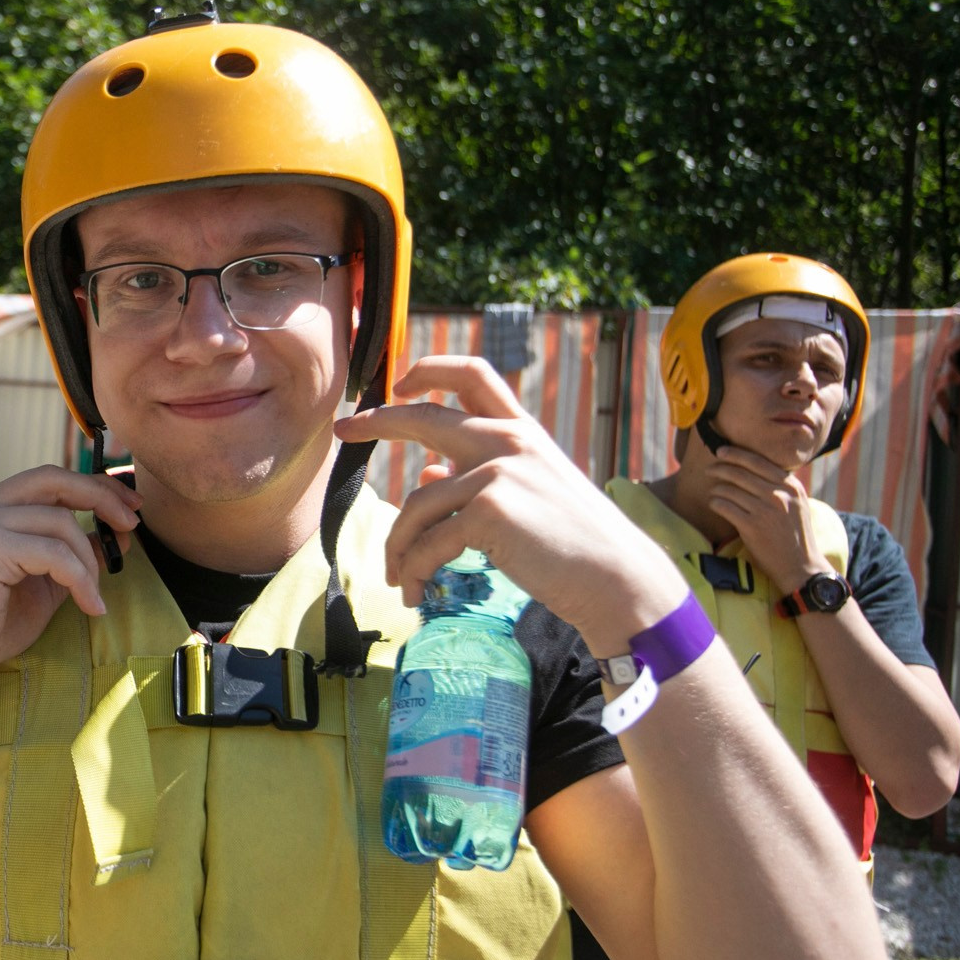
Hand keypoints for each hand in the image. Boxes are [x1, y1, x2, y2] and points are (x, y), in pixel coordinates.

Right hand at [0, 466, 142, 716]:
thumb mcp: (40, 586)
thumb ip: (71, 557)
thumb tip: (116, 535)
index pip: (47, 479)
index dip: (91, 486)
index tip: (126, 505)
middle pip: (54, 480)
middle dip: (101, 497)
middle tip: (132, 524)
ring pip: (60, 523)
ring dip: (89, 562)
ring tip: (94, 597)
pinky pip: (55, 555)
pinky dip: (82, 581)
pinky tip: (90, 608)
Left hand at [333, 356, 685, 655]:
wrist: (616, 578)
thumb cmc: (574, 542)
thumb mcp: (530, 493)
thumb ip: (479, 475)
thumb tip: (427, 470)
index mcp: (521, 430)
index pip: (473, 372)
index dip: (430, 369)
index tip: (398, 380)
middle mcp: (507, 441)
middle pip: (424, 416)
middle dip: (377, 420)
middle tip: (344, 431)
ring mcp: (497, 473)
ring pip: (415, 501)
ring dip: (397, 544)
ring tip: (397, 577)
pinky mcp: (488, 512)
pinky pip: (427, 540)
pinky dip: (412, 568)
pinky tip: (414, 589)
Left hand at [706, 447, 829, 589]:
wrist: (801, 566)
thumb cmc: (796, 535)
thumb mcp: (798, 504)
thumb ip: (782, 487)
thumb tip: (758, 468)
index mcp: (791, 487)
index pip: (758, 462)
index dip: (736, 454)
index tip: (721, 451)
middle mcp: (779, 495)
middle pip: (740, 473)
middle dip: (720, 468)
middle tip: (709, 469)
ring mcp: (765, 510)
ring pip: (729, 489)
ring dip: (717, 488)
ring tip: (714, 491)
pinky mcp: (752, 526)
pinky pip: (725, 507)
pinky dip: (716, 503)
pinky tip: (714, 504)